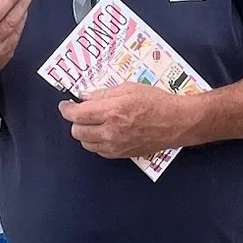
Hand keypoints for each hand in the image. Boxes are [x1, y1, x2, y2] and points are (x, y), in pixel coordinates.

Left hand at [60, 83, 195, 160]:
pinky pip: (99, 151)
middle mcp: (110, 131)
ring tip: (94, 122)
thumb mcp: (129, 88)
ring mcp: (116, 146)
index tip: (65, 105)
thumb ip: (103, 93)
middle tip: (82, 112)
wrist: (177, 122)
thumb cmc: (157, 102)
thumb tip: (84, 97)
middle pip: (77, 131)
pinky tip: (105, 132)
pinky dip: (97, 142)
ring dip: (85, 132)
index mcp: (111, 111)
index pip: (77, 115)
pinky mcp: (122, 154)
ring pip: (86, 144)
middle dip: (75, 120)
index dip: (66, 109)